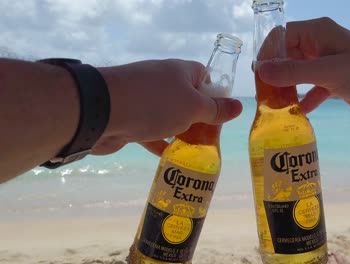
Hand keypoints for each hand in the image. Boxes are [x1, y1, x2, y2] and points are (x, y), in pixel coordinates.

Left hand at [93, 59, 241, 155]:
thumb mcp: (193, 107)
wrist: (101, 111)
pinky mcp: (130, 117)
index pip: (205, 77)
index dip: (216, 94)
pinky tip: (170, 157)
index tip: (222, 115)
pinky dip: (160, 142)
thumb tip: (238, 106)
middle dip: (199, 119)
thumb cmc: (155, 104)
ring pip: (170, 116)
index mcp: (181, 72)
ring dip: (181, 132)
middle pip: (188, 99)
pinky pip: (151, 130)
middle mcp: (163, 82)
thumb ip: (215, 110)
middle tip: (211, 140)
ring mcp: (145, 99)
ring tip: (195, 152)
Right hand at [257, 17, 349, 113]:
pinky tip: (298, 112)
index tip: (259, 74)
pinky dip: (304, 99)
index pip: (281, 35)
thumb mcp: (326, 72)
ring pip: (297, 73)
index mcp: (316, 32)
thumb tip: (260, 72)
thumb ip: (293, 72)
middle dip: (275, 74)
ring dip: (287, 88)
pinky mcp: (332, 81)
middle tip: (264, 94)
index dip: (267, 53)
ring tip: (275, 105)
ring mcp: (326, 63)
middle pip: (287, 56)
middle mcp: (319, 44)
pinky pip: (310, 88)